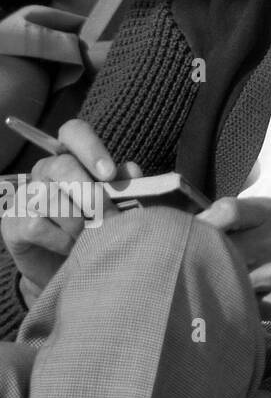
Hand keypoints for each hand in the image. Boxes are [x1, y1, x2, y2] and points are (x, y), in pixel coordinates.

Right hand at [0, 119, 132, 296]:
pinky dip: (60, 239)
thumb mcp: (116, 204)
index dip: (91, 148)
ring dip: (77, 222)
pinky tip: (70, 246)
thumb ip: (125, 185)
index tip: (108, 174)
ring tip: (90, 236)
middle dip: (90, 194)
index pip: (74, 132)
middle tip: (107, 216)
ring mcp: (26, 194)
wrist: (70, 266)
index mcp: (74, 158)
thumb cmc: (97, 226)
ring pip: (50, 197)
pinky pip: (37, 224)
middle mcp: (46, 170)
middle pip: (63, 166)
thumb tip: (132, 171)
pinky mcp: (12, 220)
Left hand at [196, 196, 270, 323]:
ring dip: (219, 283)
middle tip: (189, 264)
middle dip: (202, 259)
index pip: (228, 212)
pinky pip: (244, 306)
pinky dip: (239, 302)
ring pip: (228, 283)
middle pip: (220, 252)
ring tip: (225, 280)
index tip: (186, 233)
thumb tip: (186, 228)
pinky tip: (250, 296)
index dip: (201, 224)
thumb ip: (242, 218)